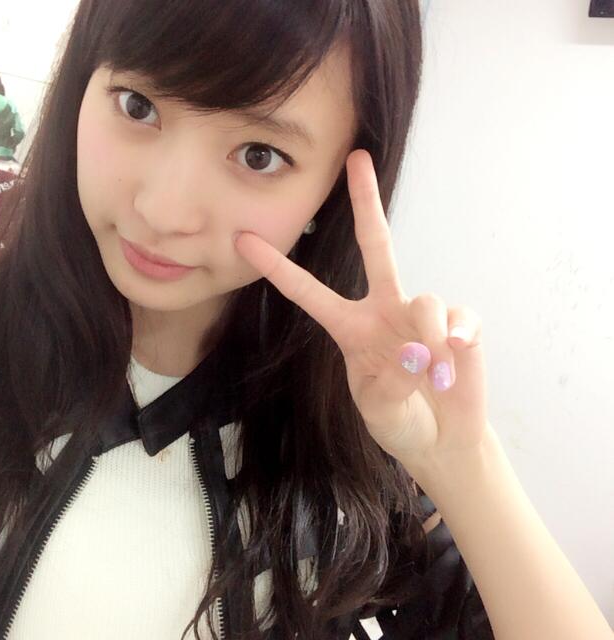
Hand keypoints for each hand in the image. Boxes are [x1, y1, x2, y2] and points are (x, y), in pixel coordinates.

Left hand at [234, 149, 488, 469]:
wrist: (440, 441)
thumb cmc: (398, 420)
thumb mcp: (379, 409)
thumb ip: (391, 382)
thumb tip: (418, 349)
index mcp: (349, 328)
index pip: (308, 292)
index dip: (278, 267)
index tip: (244, 239)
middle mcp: (383, 311)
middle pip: (375, 244)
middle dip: (366, 202)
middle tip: (357, 159)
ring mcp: (421, 316)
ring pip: (426, 300)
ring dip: (429, 339)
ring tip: (433, 377)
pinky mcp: (461, 327)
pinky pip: (461, 318)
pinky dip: (459, 340)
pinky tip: (455, 362)